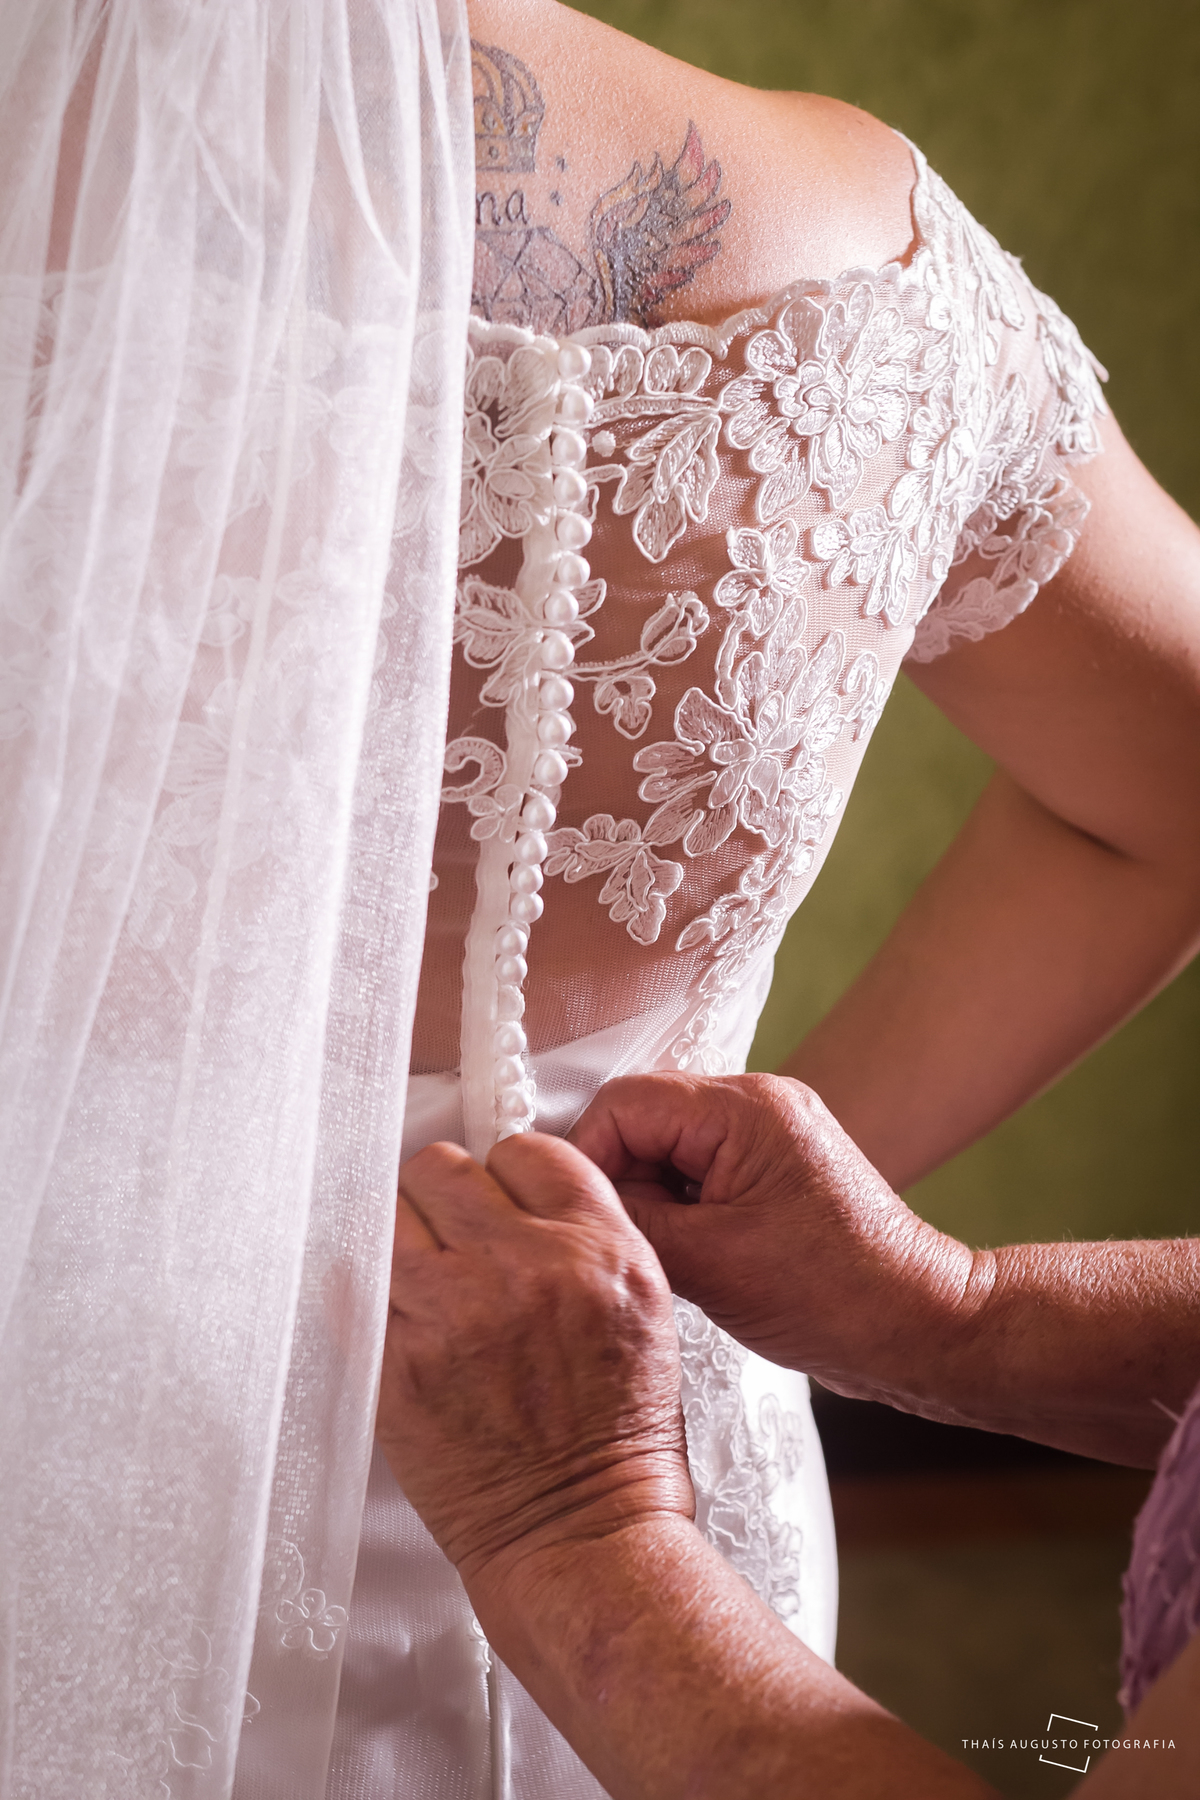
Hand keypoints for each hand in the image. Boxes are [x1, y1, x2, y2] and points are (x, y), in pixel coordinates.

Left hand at [378, 1133, 693, 1586]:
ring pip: (389, 1213)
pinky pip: (353, 1282)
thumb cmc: (618, 1433)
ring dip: (401, 1238)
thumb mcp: (643, 1304)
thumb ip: (587, 1236)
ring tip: (417, 1274)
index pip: (524, 1150)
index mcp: (599, 1248)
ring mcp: (456, 1311)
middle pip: (444, 1167)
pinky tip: (396, 1312)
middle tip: (448, 1234)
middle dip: (443, 1197)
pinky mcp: (399, 1361)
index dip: (506, 1177)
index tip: (497, 1203)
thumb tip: (518, 1192)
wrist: (583, 1532)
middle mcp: (527, 1266)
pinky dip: (369, 1291)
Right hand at [569, 1072, 985, 1406]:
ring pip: (666, 1152)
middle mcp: (758, 1105)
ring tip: (668, 1261)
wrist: (921, 1329)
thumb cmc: (836, 1297)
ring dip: (651, 1204)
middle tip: (627, 1248)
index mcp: (745, 1109)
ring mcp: (767, 1137)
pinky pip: (696, 1176)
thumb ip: (630, 1222)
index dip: (586, 1160)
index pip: (623, 1104)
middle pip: (641, 1122)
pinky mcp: (771, 1172)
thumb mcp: (711, 1265)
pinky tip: (691, 1260)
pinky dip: (679, 1214)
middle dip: (621, 1184)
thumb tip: (572, 1205)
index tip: (578, 1219)